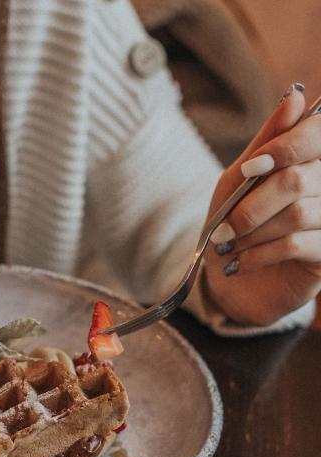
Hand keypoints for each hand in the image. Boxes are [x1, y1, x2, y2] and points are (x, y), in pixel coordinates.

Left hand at [204, 85, 320, 325]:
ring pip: (297, 214)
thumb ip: (266, 143)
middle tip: (225, 228)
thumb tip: (295, 97)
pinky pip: (296, 245)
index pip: (318, 135)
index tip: (250, 170)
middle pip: (299, 179)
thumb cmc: (233, 223)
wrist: (227, 279)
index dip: (285, 147)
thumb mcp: (238, 181)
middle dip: (252, 205)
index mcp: (311, 163)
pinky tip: (241, 263)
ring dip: (253, 232)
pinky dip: (260, 254)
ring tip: (229, 247)